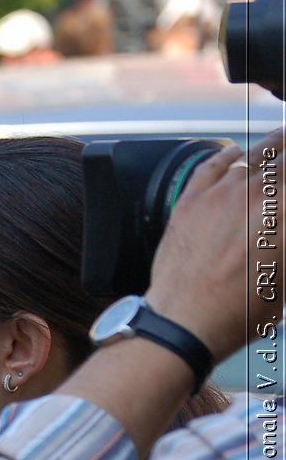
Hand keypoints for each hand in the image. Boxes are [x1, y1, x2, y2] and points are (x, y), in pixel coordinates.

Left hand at [146, 127, 284, 362]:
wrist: (184, 321)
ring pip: (255, 156)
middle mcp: (259, 198)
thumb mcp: (285, 282)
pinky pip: (213, 165)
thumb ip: (285, 243)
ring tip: (282, 138)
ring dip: (273, 144)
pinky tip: (235, 152)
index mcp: (285, 217)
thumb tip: (280, 229)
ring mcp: (222, 195)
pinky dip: (228, 154)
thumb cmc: (238, 312)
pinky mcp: (191, 200)